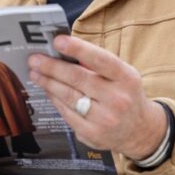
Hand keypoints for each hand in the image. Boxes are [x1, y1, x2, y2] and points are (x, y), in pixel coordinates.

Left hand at [27, 35, 166, 161]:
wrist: (139, 131)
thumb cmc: (125, 94)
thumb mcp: (122, 75)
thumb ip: (98, 64)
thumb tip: (64, 51)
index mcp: (127, 78)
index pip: (100, 60)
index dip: (77, 49)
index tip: (57, 41)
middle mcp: (118, 99)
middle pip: (78, 79)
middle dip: (52, 67)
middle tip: (34, 59)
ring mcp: (105, 119)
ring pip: (68, 96)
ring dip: (48, 83)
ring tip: (35, 73)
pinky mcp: (92, 134)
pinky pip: (67, 113)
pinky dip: (55, 100)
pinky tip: (47, 90)